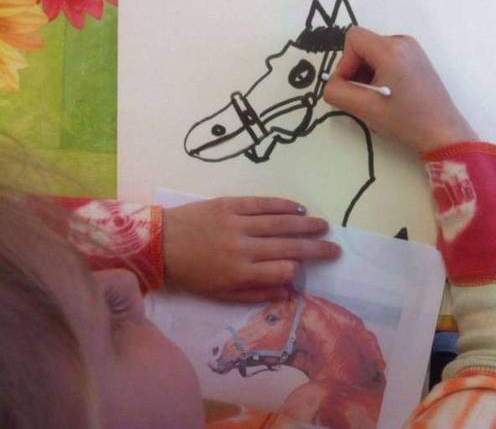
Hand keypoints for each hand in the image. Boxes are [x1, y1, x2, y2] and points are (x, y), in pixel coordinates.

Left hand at [163, 197, 339, 301]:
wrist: (158, 243)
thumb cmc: (191, 274)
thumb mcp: (220, 294)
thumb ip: (255, 293)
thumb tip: (287, 293)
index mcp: (240, 273)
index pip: (282, 271)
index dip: (296, 270)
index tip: (301, 269)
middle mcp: (243, 247)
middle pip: (289, 246)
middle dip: (316, 248)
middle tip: (335, 248)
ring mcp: (238, 223)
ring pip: (281, 223)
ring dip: (305, 224)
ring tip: (324, 225)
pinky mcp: (230, 204)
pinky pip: (262, 203)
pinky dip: (283, 205)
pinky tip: (299, 208)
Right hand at [323, 26, 476, 152]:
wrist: (444, 133)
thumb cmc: (407, 121)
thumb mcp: (367, 110)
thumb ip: (338, 93)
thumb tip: (331, 85)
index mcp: (391, 49)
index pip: (352, 39)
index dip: (344, 63)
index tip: (351, 87)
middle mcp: (403, 42)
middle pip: (363, 46)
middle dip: (356, 71)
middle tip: (364, 98)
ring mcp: (413, 50)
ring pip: (374, 54)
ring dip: (367, 76)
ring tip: (378, 101)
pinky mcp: (417, 60)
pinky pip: (387, 59)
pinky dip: (380, 75)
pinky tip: (389, 97)